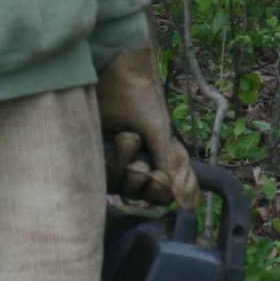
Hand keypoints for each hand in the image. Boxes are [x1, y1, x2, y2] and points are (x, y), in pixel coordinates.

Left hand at [98, 44, 197, 209]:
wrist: (115, 73)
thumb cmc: (143, 99)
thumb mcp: (162, 133)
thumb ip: (175, 168)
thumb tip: (188, 207)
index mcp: (157, 161)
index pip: (161, 196)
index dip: (158, 193)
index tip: (158, 177)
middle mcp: (135, 164)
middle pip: (138, 195)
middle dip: (141, 179)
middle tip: (142, 159)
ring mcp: (112, 162)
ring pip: (118, 186)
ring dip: (124, 163)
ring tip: (127, 137)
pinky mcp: (91, 156)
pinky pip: (99, 175)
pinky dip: (111, 159)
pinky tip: (116, 137)